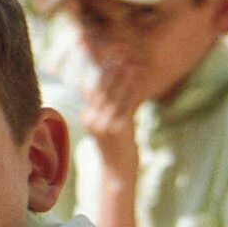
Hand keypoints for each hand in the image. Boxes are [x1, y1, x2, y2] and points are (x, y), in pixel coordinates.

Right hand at [82, 60, 146, 175]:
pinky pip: (125, 104)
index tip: (111, 57)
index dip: (102, 73)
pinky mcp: (116, 129)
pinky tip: (139, 79)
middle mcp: (92, 119)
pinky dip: (132, 89)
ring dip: (123, 76)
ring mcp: (102, 124)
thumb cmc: (116, 146)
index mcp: (88, 117)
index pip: (93, 89)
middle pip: (101, 89)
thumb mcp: (105, 125)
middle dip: (111, 71)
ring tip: (132, 62)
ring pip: (112, 95)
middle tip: (121, 54)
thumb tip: (97, 89)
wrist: (117, 171)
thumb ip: (103, 106)